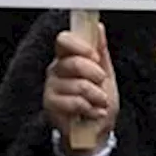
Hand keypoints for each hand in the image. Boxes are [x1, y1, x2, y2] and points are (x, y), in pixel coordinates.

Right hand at [44, 23, 118, 153]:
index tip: (95, 56)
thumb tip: (99, 27)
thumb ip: (101, 51)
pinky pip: (74, 102)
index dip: (80, 46)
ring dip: (96, 95)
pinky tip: (93, 111)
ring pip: (77, 85)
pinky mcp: (50, 105)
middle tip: (102, 81)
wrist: (97, 128)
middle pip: (72, 62)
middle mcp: (56, 69)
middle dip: (94, 74)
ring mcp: (51, 88)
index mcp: (68, 57)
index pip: (64, 40)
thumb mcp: (106, 72)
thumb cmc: (100, 98)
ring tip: (100, 101)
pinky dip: (90, 108)